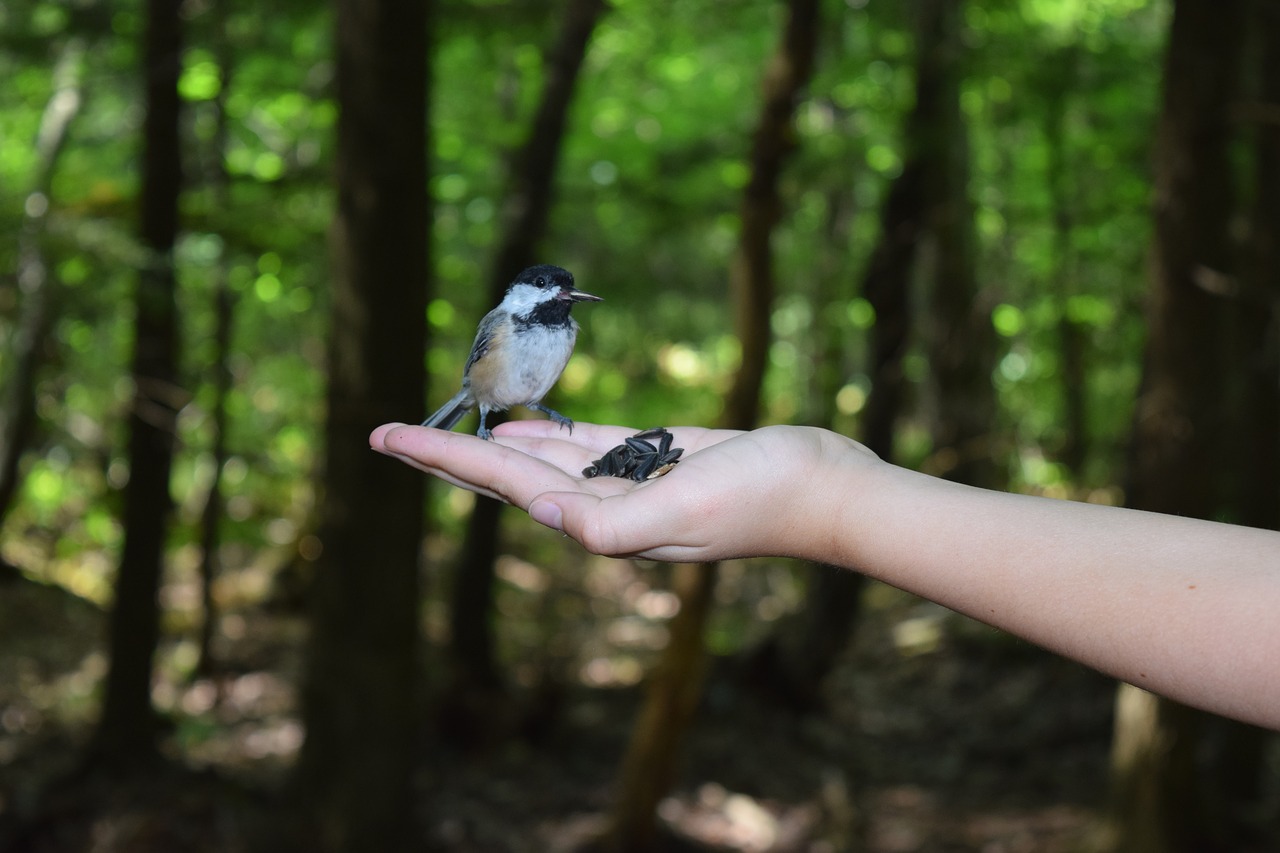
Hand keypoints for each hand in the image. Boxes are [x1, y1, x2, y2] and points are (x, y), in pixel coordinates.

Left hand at [370, 420, 878, 562]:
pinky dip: (546, 432)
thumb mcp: (687, 510)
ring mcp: (625, 479)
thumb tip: (541, 512)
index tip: (386, 436)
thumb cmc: (762, 500)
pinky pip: (582, 441)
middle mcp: (600, 503)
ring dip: (487, 440)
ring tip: (440, 425)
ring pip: (537, 455)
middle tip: (385, 433)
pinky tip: (522, 421)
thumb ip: (613, 522)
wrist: (822, 487)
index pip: (503, 481)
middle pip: (502, 472)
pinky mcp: (652, 454)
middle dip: (445, 452)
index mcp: (598, 517)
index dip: (443, 456)